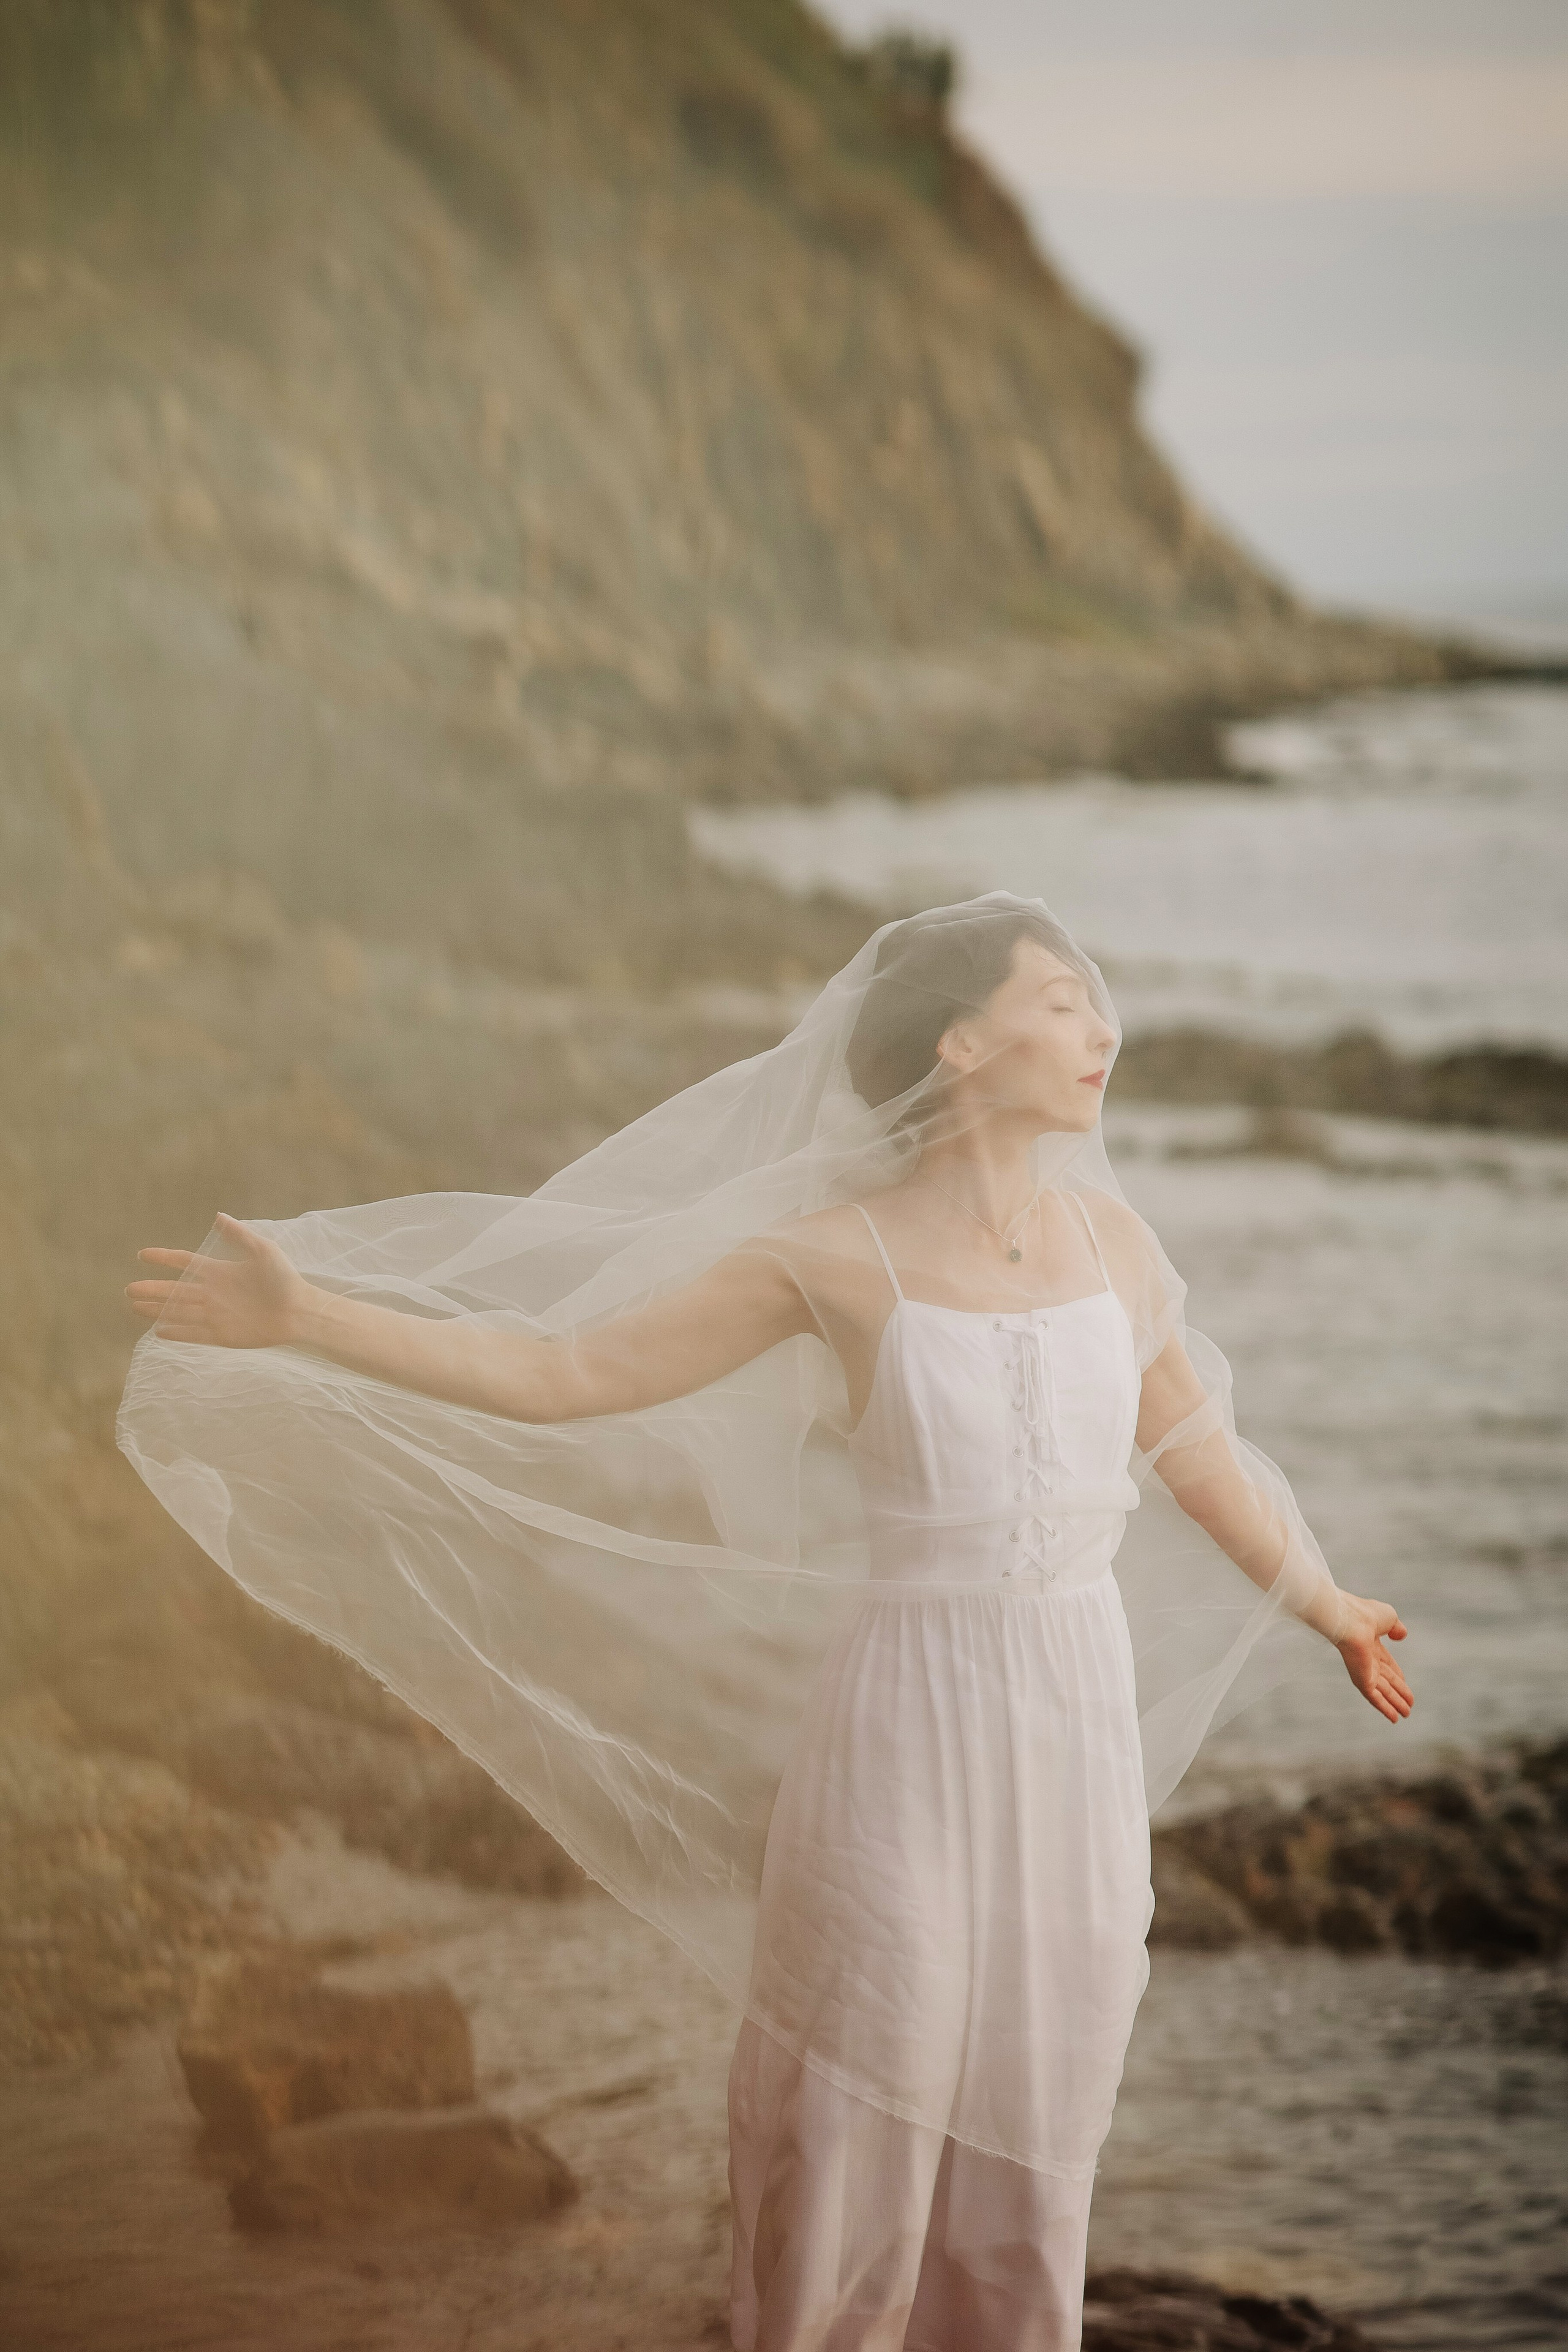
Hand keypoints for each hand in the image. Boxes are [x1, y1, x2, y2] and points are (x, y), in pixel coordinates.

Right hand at [126, 1213, 306, 1349]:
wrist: (299, 1311)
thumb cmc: (284, 1278)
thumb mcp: (263, 1251)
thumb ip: (239, 1235)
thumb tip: (218, 1215)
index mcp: (220, 1271)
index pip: (185, 1263)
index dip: (164, 1259)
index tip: (142, 1255)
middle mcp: (214, 1293)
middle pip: (175, 1290)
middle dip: (152, 1289)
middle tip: (128, 1289)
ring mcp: (216, 1315)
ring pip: (179, 1311)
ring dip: (157, 1309)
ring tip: (134, 1307)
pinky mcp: (222, 1335)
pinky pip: (193, 1333)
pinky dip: (176, 1332)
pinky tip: (158, 1331)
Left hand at [1334, 1593, 1413, 1723]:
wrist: (1351, 1619)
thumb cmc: (1366, 1614)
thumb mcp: (1389, 1617)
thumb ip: (1396, 1628)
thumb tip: (1401, 1635)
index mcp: (1371, 1645)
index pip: (1387, 1664)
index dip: (1397, 1675)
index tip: (1405, 1684)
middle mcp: (1367, 1660)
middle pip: (1386, 1680)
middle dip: (1398, 1693)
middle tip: (1409, 1705)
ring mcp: (1364, 1671)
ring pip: (1383, 1692)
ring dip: (1395, 1704)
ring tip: (1406, 1714)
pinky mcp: (1362, 1680)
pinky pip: (1375, 1698)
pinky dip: (1385, 1708)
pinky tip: (1394, 1718)